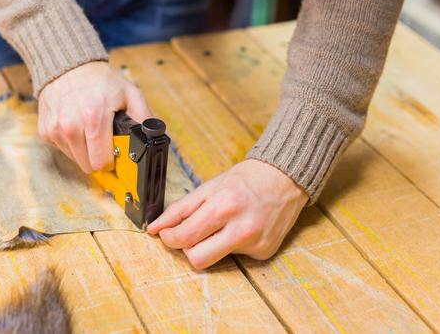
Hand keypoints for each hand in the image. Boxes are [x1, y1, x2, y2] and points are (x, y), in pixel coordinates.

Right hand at [38, 61, 151, 172]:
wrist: (69, 67)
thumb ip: (144, 117)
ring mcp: (56, 129)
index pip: (101, 162)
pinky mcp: (46, 131)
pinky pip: (63, 150)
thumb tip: (155, 138)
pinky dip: (72, 144)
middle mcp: (71, 125)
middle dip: (99, 159)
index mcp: (94, 117)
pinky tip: (77, 128)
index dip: (112, 162)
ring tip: (90, 132)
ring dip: (85, 152)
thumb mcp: (130, 94)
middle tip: (105, 144)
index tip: (116, 156)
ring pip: (75, 160)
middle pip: (88, 166)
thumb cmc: (101, 82)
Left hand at [147, 159, 307, 269]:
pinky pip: (235, 257)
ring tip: (216, 229)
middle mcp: (241, 228)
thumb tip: (155, 227)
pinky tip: (239, 229)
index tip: (166, 233)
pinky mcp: (264, 252)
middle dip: (185, 247)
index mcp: (224, 206)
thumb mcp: (209, 187)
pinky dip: (230, 245)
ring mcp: (255, 243)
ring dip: (207, 248)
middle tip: (188, 234)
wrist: (284, 178)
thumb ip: (180, 209)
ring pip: (213, 262)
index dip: (168, 237)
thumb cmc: (245, 180)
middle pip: (197, 258)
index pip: (184, 237)